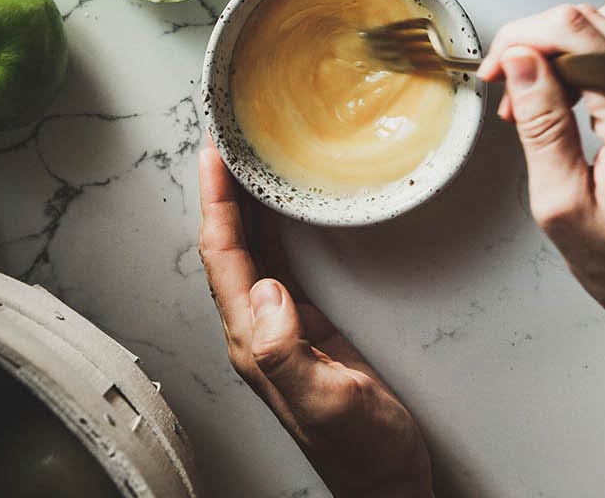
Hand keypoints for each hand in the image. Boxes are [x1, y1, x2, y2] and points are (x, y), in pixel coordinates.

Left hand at [197, 141, 431, 497]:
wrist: (389, 483)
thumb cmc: (363, 451)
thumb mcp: (328, 401)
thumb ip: (288, 352)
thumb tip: (265, 291)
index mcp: (256, 343)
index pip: (224, 258)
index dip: (217, 204)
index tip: (215, 156)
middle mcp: (259, 330)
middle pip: (228, 247)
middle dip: (221, 192)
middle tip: (224, 140)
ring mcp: (282, 327)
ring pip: (251, 251)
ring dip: (243, 204)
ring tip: (244, 159)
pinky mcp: (308, 326)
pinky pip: (279, 262)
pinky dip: (273, 227)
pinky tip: (278, 207)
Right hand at [479, 0, 604, 423]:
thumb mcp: (563, 204)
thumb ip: (540, 123)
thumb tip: (520, 62)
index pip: (573, 30)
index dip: (521, 40)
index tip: (497, 71)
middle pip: (594, 18)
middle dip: (541, 42)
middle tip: (513, 89)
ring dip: (572, 45)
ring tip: (547, 95)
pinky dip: (603, 54)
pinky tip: (582, 93)